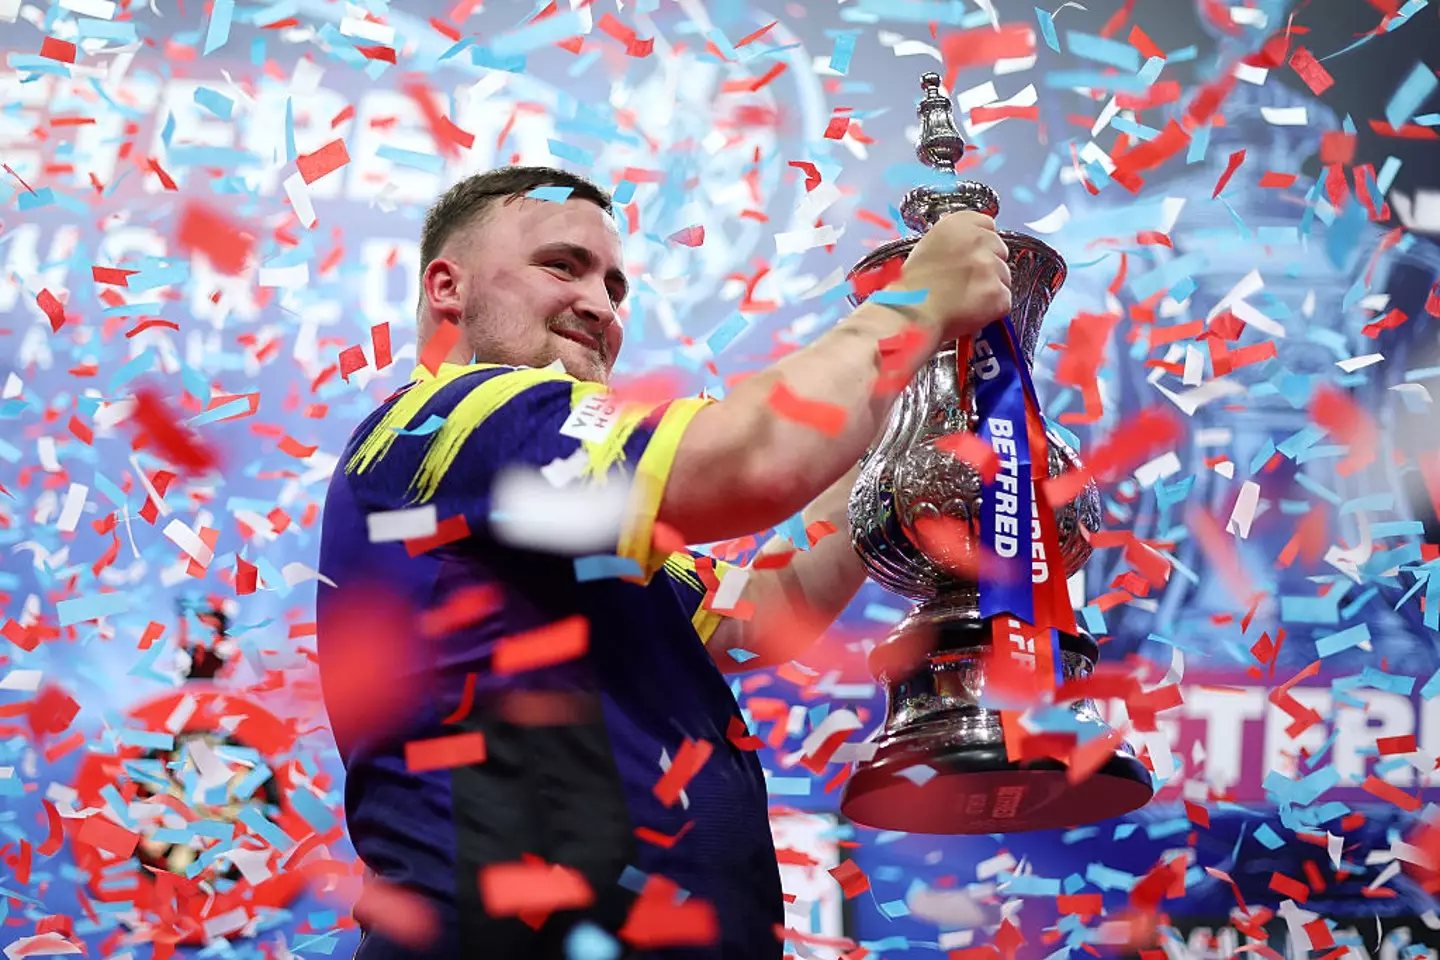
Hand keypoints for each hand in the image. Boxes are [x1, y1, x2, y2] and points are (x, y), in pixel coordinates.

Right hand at [893, 210, 1011, 340]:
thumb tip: (966, 247)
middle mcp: (977, 240)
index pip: (986, 224)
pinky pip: (1004, 300)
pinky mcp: (998, 293)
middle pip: (1000, 250)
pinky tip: (971, 311)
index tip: (972, 255)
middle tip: (966, 282)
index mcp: (957, 225)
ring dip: (990, 288)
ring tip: (964, 299)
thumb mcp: (926, 248)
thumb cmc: (911, 288)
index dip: (980, 243)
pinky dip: (992, 309)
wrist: (909, 315)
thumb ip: (952, 241)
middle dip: (989, 265)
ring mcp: (990, 267)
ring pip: (1004, 277)